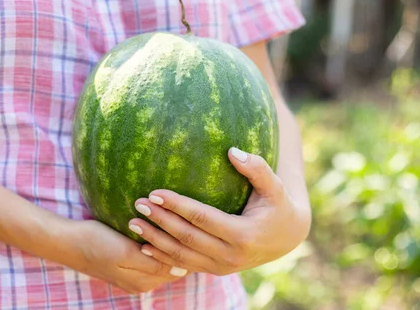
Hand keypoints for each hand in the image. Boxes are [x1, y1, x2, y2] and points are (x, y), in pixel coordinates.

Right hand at [47, 219, 186, 293]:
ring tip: (172, 220)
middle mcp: (142, 283)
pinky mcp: (129, 265)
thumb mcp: (126, 253)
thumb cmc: (96, 243)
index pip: (177, 267)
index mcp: (144, 282)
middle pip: (172, 264)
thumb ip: (154, 265)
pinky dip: (157, 242)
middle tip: (183, 219)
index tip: (188, 226)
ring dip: (168, 241)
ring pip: (162, 258)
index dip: (185, 247)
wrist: (68, 241)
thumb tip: (181, 271)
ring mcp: (135, 276)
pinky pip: (152, 255)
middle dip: (178, 244)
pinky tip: (158, 227)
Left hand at [127, 147, 310, 275]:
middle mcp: (231, 256)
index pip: (202, 218)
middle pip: (187, 238)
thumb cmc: (278, 205)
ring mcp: (222, 267)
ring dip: (155, 240)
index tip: (155, 192)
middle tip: (138, 203)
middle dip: (160, 221)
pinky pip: (185, 265)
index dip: (177, 205)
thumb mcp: (275, 186)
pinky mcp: (215, 270)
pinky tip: (144, 246)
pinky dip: (163, 257)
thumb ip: (257, 168)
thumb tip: (232, 150)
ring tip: (132, 223)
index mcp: (243, 235)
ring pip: (182, 256)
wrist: (286, 238)